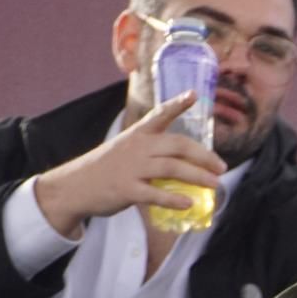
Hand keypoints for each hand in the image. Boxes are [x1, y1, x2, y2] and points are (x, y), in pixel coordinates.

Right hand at [33, 92, 226, 237]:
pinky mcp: (126, 189)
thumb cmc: (107, 169)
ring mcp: (131, 167)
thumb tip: (185, 162)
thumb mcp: (126, 150)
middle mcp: (137, 147)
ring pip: (171, 168)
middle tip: (221, 167)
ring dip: (197, 176)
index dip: (178, 104)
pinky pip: (155, 194)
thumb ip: (153, 151)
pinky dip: (173, 199)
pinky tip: (189, 203)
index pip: (160, 114)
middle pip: (177, 145)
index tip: (194, 94)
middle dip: (203, 156)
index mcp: (138, 135)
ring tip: (215, 185)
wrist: (75, 186)